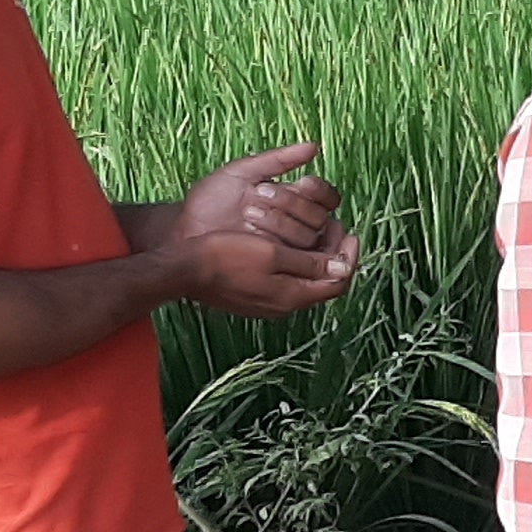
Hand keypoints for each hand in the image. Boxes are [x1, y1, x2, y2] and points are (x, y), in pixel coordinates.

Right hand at [167, 224, 356, 318]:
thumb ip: (310, 263)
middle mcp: (283, 305)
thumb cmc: (224, 256)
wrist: (182, 269)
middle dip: (333, 254)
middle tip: (333, 227)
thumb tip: (344, 268)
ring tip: (314, 231)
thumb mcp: (273, 254)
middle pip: (323, 283)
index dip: (349, 258)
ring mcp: (267, 303)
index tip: (349, 233)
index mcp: (292, 297)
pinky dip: (295, 262)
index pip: (338, 282)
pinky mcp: (253, 297)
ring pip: (304, 281)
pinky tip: (288, 244)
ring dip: (314, 257)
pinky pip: (285, 281)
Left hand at [178, 144, 345, 254]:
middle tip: (259, 195)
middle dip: (292, 204)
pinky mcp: (279, 264)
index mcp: (294, 200)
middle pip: (320, 216)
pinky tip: (255, 232)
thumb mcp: (243, 172)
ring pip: (309, 236)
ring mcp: (289, 246)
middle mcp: (297, 224)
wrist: (187, 228)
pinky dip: (278, 240)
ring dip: (281, 221)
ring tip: (249, 213)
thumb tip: (313, 146)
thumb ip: (278, 159)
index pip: (328, 198)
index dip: (320, 191)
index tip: (303, 183)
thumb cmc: (210, 200)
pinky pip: (297, 256)